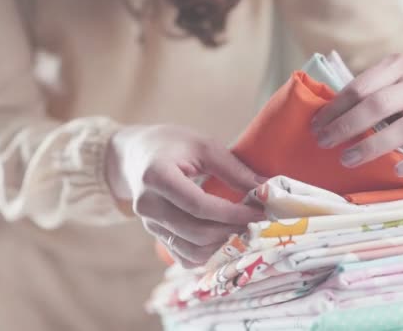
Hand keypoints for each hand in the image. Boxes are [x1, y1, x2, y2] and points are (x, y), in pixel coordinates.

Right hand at [105, 125, 263, 267]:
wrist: (135, 156)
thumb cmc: (172, 145)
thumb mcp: (203, 146)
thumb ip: (234, 170)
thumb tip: (267, 190)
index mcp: (157, 176)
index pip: (199, 205)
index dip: (232, 213)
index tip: (259, 213)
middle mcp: (148, 204)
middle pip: (195, 232)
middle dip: (231, 231)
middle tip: (257, 223)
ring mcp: (149, 224)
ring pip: (191, 250)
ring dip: (222, 246)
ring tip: (245, 232)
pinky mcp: (155, 236)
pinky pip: (184, 257)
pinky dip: (208, 255)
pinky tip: (226, 240)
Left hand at [310, 53, 402, 176]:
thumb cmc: (400, 90)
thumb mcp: (384, 79)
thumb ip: (360, 93)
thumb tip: (321, 120)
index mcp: (398, 66)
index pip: (360, 87)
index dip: (334, 108)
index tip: (315, 125)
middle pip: (379, 105)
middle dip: (347, 125)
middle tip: (324, 142)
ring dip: (371, 146)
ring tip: (346, 159)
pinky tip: (396, 171)